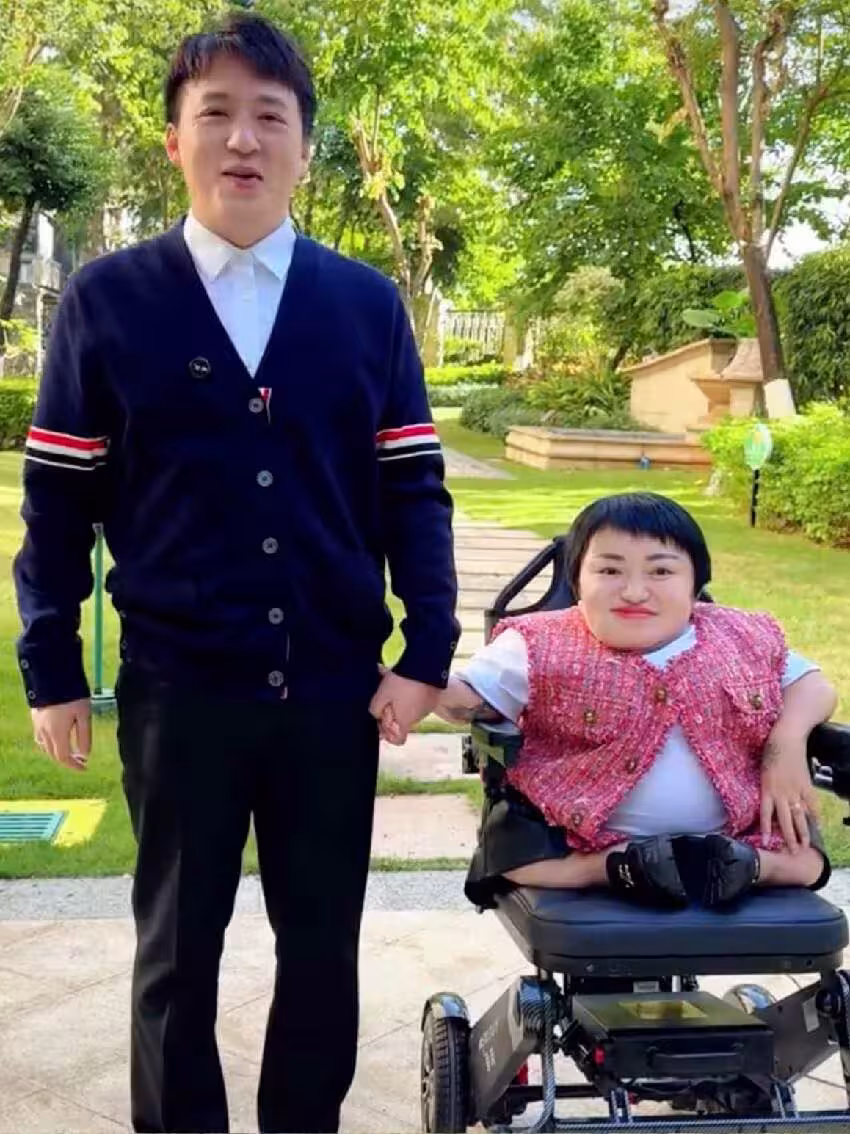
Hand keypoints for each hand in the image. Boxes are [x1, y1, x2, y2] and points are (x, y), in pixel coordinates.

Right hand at [31, 700, 90, 771]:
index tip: (85, 768)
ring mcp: (37, 724)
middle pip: (54, 754)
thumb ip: (85, 736)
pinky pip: (40, 737)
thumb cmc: (72, 694)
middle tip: (81, 760)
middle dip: (68, 760)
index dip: (74, 766)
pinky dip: (49, 743)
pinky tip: (58, 737)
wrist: (52, 675)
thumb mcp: (84, 715)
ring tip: (72, 750)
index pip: (64, 758)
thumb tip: (85, 754)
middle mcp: (44, 732)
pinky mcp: (35, 716)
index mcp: (57, 734)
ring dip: (58, 752)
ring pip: (45, 747)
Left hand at [369, 670, 438, 745]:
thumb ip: (375, 710)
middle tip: (385, 698)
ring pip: (409, 710)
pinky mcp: (432, 696)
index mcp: (406, 721)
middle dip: (391, 713)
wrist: (424, 664)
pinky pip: (417, 700)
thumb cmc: (401, 682)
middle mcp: (418, 718)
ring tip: (391, 684)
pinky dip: (409, 694)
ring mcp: (427, 707)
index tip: (381, 720)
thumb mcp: (381, 695)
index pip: (398, 740)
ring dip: (399, 701)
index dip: (387, 734)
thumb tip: (377, 715)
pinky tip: (400, 679)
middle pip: (402, 722)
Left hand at [760, 727, 818, 852]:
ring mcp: (795, 789)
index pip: (766, 814)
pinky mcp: (806, 785)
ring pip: (799, 815)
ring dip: (803, 831)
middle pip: (785, 820)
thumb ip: (767, 790)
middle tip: (792, 852)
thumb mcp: (763, 773)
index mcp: (767, 789)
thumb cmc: (770, 754)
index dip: (766, 829)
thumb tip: (770, 805)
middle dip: (789, 837)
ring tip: (806, 845)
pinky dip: (814, 815)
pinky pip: (811, 804)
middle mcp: (781, 792)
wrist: (786, 739)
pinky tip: (817, 825)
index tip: (767, 843)